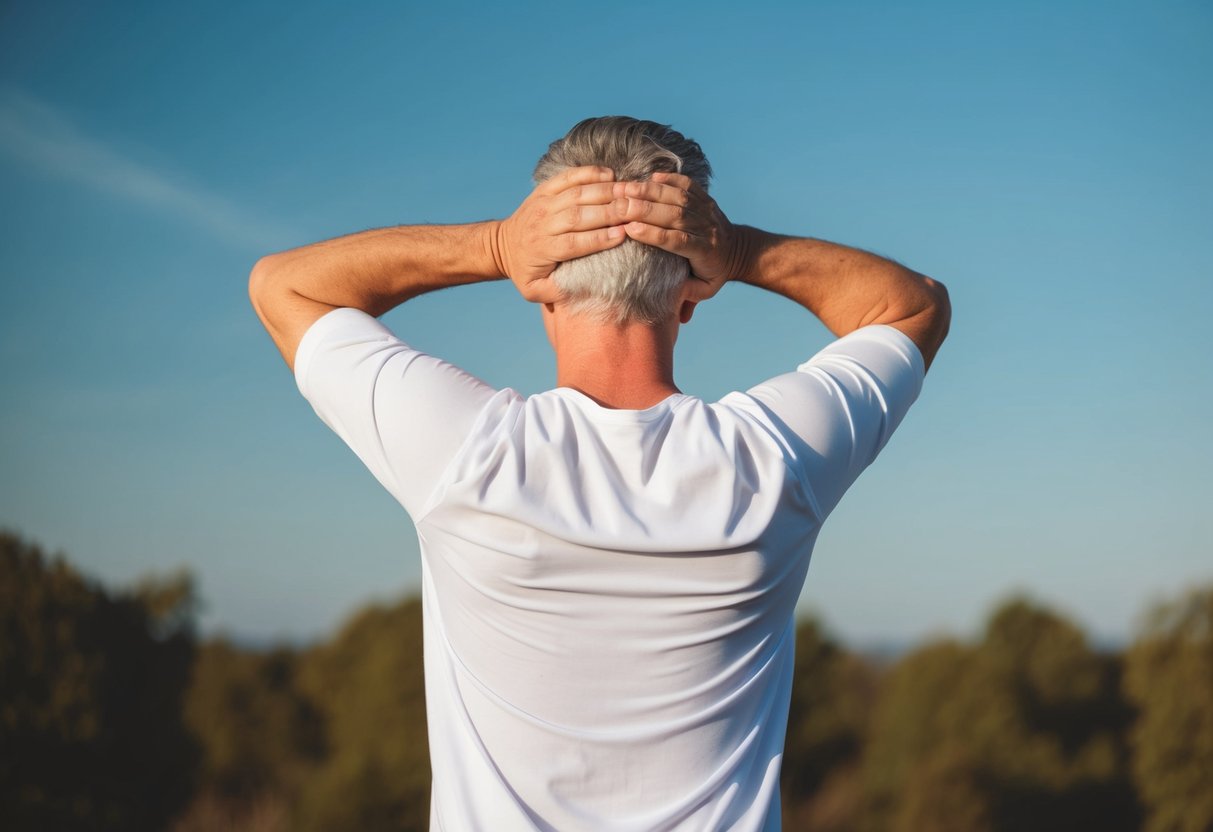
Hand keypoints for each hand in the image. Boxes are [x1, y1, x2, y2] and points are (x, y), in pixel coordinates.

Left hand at [494, 166, 627, 302]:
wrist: (502, 245)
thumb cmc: (525, 270)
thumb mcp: (534, 290)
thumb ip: (554, 292)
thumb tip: (577, 290)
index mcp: (543, 249)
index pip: (574, 242)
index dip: (599, 238)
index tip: (622, 234)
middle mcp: (543, 224)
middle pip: (578, 215)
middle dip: (608, 212)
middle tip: (633, 210)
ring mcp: (543, 203)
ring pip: (576, 194)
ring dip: (603, 191)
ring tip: (628, 192)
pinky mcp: (545, 189)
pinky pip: (568, 177)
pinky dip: (589, 173)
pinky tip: (609, 174)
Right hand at [614, 172, 741, 300]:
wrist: (737, 250)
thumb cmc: (714, 273)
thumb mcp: (705, 290)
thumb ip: (690, 296)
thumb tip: (679, 312)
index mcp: (705, 251)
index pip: (678, 240)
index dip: (654, 234)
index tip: (631, 229)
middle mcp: (706, 227)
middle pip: (675, 215)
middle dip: (647, 209)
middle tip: (620, 204)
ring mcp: (707, 210)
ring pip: (679, 197)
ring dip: (652, 191)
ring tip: (626, 188)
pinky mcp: (705, 198)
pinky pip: (688, 185)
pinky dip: (670, 178)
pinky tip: (650, 176)